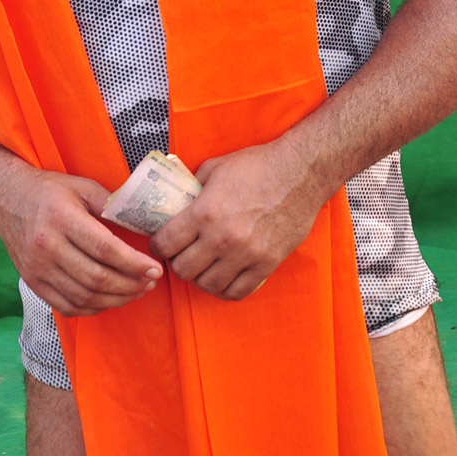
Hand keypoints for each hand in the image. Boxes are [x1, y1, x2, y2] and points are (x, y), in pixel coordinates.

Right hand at [0, 164, 162, 315]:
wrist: (7, 199)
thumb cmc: (48, 190)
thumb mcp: (81, 186)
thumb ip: (111, 204)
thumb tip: (141, 224)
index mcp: (62, 218)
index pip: (105, 249)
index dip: (134, 264)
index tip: (155, 269)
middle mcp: (47, 247)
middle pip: (96, 278)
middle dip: (130, 285)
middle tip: (151, 282)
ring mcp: (38, 269)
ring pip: (84, 297)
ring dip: (116, 299)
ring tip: (137, 291)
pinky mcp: (33, 283)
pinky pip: (67, 306)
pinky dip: (93, 308)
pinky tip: (109, 299)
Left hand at [150, 138, 324, 300]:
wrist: (299, 172)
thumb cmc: (258, 165)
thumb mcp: (215, 167)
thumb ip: (193, 187)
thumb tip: (176, 199)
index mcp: (205, 212)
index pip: (166, 244)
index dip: (158, 244)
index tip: (162, 241)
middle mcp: (222, 238)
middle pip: (183, 270)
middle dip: (177, 261)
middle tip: (182, 252)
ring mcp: (245, 254)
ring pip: (207, 285)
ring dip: (200, 276)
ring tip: (203, 264)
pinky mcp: (266, 264)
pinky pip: (237, 292)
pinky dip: (225, 288)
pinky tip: (223, 276)